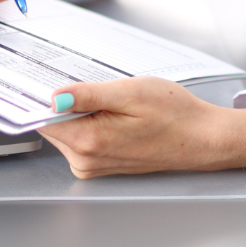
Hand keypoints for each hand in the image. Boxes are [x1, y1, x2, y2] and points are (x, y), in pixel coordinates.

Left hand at [37, 77, 245, 177]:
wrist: (202, 139)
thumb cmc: (175, 116)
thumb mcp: (130, 93)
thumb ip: (87, 95)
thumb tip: (53, 97)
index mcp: (88, 142)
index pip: (42, 118)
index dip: (47, 96)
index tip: (59, 81)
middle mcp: (85, 160)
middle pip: (53, 125)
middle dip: (69, 104)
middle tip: (102, 91)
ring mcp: (93, 166)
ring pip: (68, 131)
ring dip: (83, 113)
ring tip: (116, 105)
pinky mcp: (101, 165)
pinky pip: (82, 139)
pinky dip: (93, 123)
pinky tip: (118, 117)